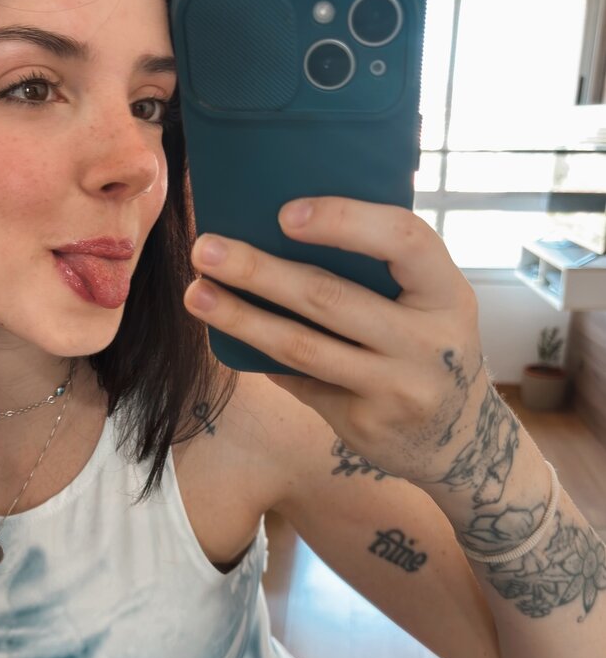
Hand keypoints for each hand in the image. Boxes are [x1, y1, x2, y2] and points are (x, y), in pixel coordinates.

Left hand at [184, 196, 490, 484]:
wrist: (460, 442)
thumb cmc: (429, 348)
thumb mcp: (433, 303)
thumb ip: (385, 271)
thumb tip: (283, 226)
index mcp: (447, 292)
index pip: (403, 239)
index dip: (344, 220)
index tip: (284, 214)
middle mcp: (428, 341)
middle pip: (330, 297)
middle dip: (259, 271)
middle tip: (206, 249)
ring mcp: (397, 388)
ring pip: (302, 347)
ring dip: (241, 318)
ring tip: (196, 294)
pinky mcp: (364, 424)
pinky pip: (299, 381)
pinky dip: (258, 357)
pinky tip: (224, 338)